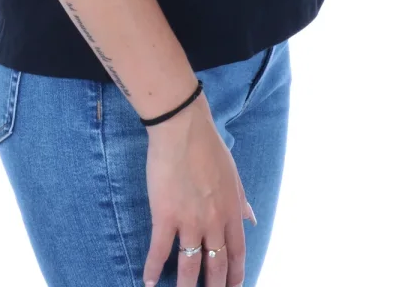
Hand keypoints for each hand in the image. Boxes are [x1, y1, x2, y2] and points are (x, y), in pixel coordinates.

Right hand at [142, 92, 254, 286]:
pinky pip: (159, 250)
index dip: (236, 275)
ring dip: (185, 286)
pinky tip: (148, 282)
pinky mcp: (165, 215)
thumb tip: (252, 218)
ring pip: (190, 265)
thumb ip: (241, 200)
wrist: (183, 128)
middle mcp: (214, 221)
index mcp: (231, 211)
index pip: (237, 253)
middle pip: (216, 265)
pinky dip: (152, 269)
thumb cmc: (208, 146)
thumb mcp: (233, 174)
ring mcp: (190, 221)